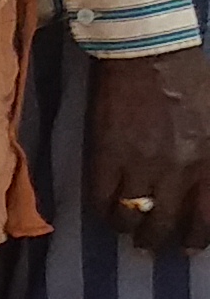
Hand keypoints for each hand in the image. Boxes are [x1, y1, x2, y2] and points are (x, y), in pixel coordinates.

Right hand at [87, 46, 209, 253]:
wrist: (151, 53)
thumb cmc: (193, 80)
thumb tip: (204, 186)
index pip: (205, 217)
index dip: (195, 237)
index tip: (188, 245)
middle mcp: (177, 171)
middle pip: (165, 224)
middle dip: (157, 240)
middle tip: (151, 245)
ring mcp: (139, 165)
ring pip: (130, 218)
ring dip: (128, 230)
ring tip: (126, 231)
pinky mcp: (106, 157)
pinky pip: (100, 200)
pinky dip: (102, 211)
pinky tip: (104, 212)